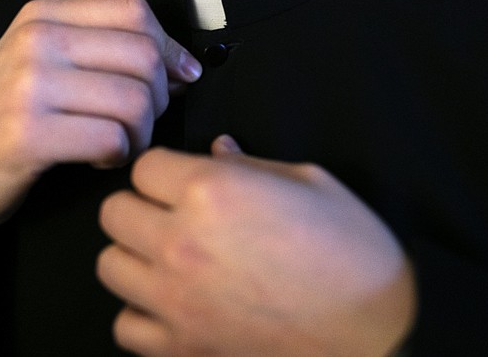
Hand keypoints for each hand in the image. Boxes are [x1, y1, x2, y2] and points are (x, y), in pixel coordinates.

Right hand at [0, 0, 201, 239]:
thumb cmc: (6, 122)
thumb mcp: (43, 64)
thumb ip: (103, 49)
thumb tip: (183, 63)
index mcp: (42, 16)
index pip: (134, 12)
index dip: (170, 48)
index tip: (179, 78)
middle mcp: (34, 41)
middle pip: (143, 56)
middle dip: (160, 97)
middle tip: (140, 123)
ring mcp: (27, 85)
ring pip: (135, 100)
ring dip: (141, 133)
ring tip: (119, 145)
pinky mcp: (26, 133)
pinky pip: (111, 138)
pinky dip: (118, 156)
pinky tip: (99, 160)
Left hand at [97, 136, 416, 356]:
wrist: (378, 331)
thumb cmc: (352, 250)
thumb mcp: (307, 182)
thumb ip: (248, 164)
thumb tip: (216, 150)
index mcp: (213, 191)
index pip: (144, 166)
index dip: (165, 169)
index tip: (182, 179)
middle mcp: (181, 242)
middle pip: (114, 212)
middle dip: (141, 207)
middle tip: (173, 214)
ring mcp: (176, 300)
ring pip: (109, 265)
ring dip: (135, 257)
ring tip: (169, 258)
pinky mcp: (183, 347)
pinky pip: (126, 326)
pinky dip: (142, 314)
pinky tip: (173, 303)